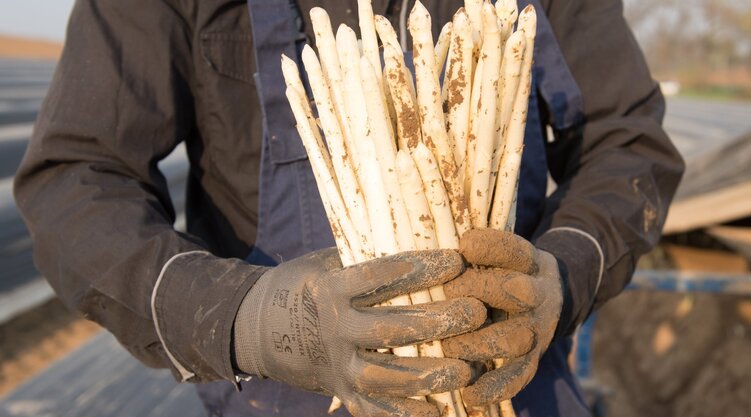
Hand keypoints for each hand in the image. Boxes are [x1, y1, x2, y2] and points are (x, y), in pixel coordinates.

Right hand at [233, 248, 486, 416]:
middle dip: (438, 322)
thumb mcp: (329, 261)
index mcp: (331, 289)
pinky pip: (378, 411)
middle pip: (391, 329)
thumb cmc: (311, 285)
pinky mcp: (344, 394)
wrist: (263, 330)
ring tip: (468, 368)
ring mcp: (338, 367)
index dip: (419, 268)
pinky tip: (443, 410)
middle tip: (476, 312)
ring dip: (431, 374)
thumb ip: (368, 256)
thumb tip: (424, 233)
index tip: (456, 260)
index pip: (378, 276)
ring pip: (388, 377)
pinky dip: (409, 414)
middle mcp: (334, 330)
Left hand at [441, 228, 562, 405]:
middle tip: (446, 296)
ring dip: (478, 344)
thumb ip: (471, 253)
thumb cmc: (504, 270)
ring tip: (448, 348)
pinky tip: (470, 396)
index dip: (490, 248)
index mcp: (529, 262)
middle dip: (477, 291)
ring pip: (514, 338)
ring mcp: (537, 328)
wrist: (550, 296)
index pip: (514, 249)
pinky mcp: (533, 358)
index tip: (464, 246)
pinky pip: (518, 376)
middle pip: (515, 290)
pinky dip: (495, 388)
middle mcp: (537, 294)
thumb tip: (423, 252)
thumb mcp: (499, 253)